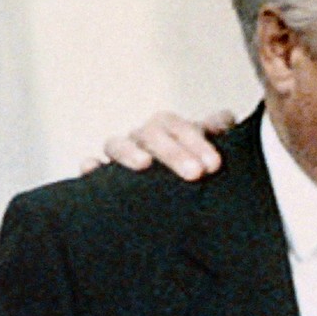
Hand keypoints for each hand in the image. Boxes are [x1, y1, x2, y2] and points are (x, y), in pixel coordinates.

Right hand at [82, 108, 235, 178]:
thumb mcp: (207, 153)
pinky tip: (92, 169)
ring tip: (144, 164)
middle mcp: (142, 139)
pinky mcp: (102, 178)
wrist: (174, 197)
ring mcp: (121, 156)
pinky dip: (90, 166)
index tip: (214, 164)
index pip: (179, 126)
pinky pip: (90, 167)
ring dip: (130, 152)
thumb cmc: (192, 169)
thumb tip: (226, 118)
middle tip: (196, 173)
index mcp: (168, 130)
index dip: (196, 141)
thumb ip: (216, 134)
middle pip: (151, 134)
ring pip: (116, 144)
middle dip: (173, 152)